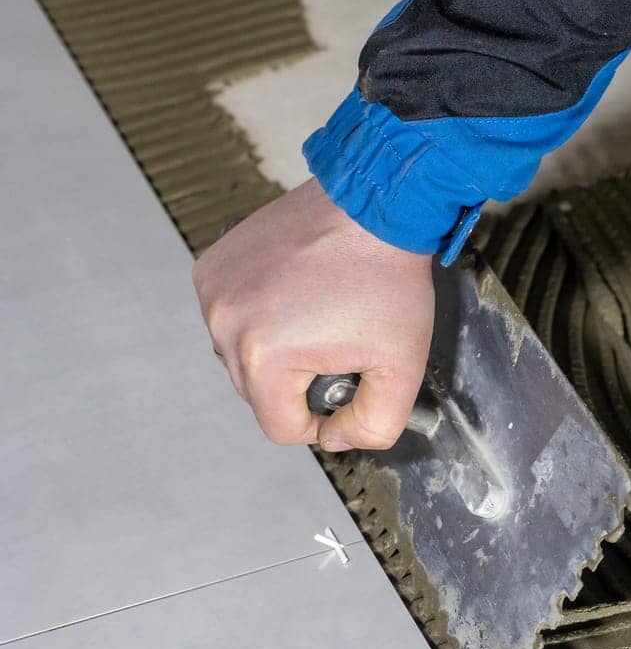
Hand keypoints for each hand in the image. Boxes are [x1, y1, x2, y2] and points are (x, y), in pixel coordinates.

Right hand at [193, 178, 433, 450]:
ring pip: (241, 358)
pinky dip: (259, 318)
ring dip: (277, 352)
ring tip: (320, 318)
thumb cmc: (388, 281)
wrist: (372, 208)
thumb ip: (373, 425)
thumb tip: (335, 439)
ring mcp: (212, 293)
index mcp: (264, 357)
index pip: (281, 428)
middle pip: (258, 395)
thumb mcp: (402, 369)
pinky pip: (231, 319)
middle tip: (341, 345)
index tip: (350, 388)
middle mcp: (224, 324)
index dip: (321, 422)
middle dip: (300, 383)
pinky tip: (296, 294)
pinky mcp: (210, 268)